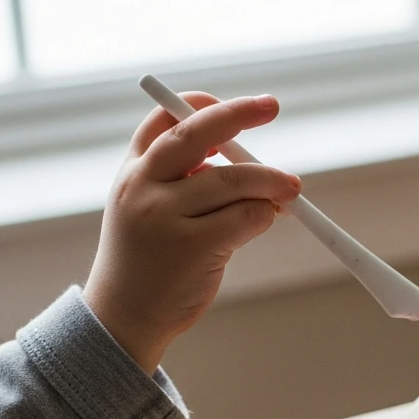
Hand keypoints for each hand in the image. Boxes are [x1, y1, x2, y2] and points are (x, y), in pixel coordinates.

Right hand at [83, 92, 300, 372]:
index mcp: (133, 171)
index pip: (162, 119)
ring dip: (270, 181)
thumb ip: (185, 183)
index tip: (233, 106)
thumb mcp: (149, 210)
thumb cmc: (150, 261)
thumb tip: (251, 168)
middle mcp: (143, 187)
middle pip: (196, 133)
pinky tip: (269, 218)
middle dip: (238, 114)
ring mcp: (165, 217)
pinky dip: (265, 214)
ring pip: (231, 180)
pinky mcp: (192, 248)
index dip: (199, 104)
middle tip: (271, 106)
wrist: (127, 315)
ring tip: (291, 189)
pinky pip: (245, 218)